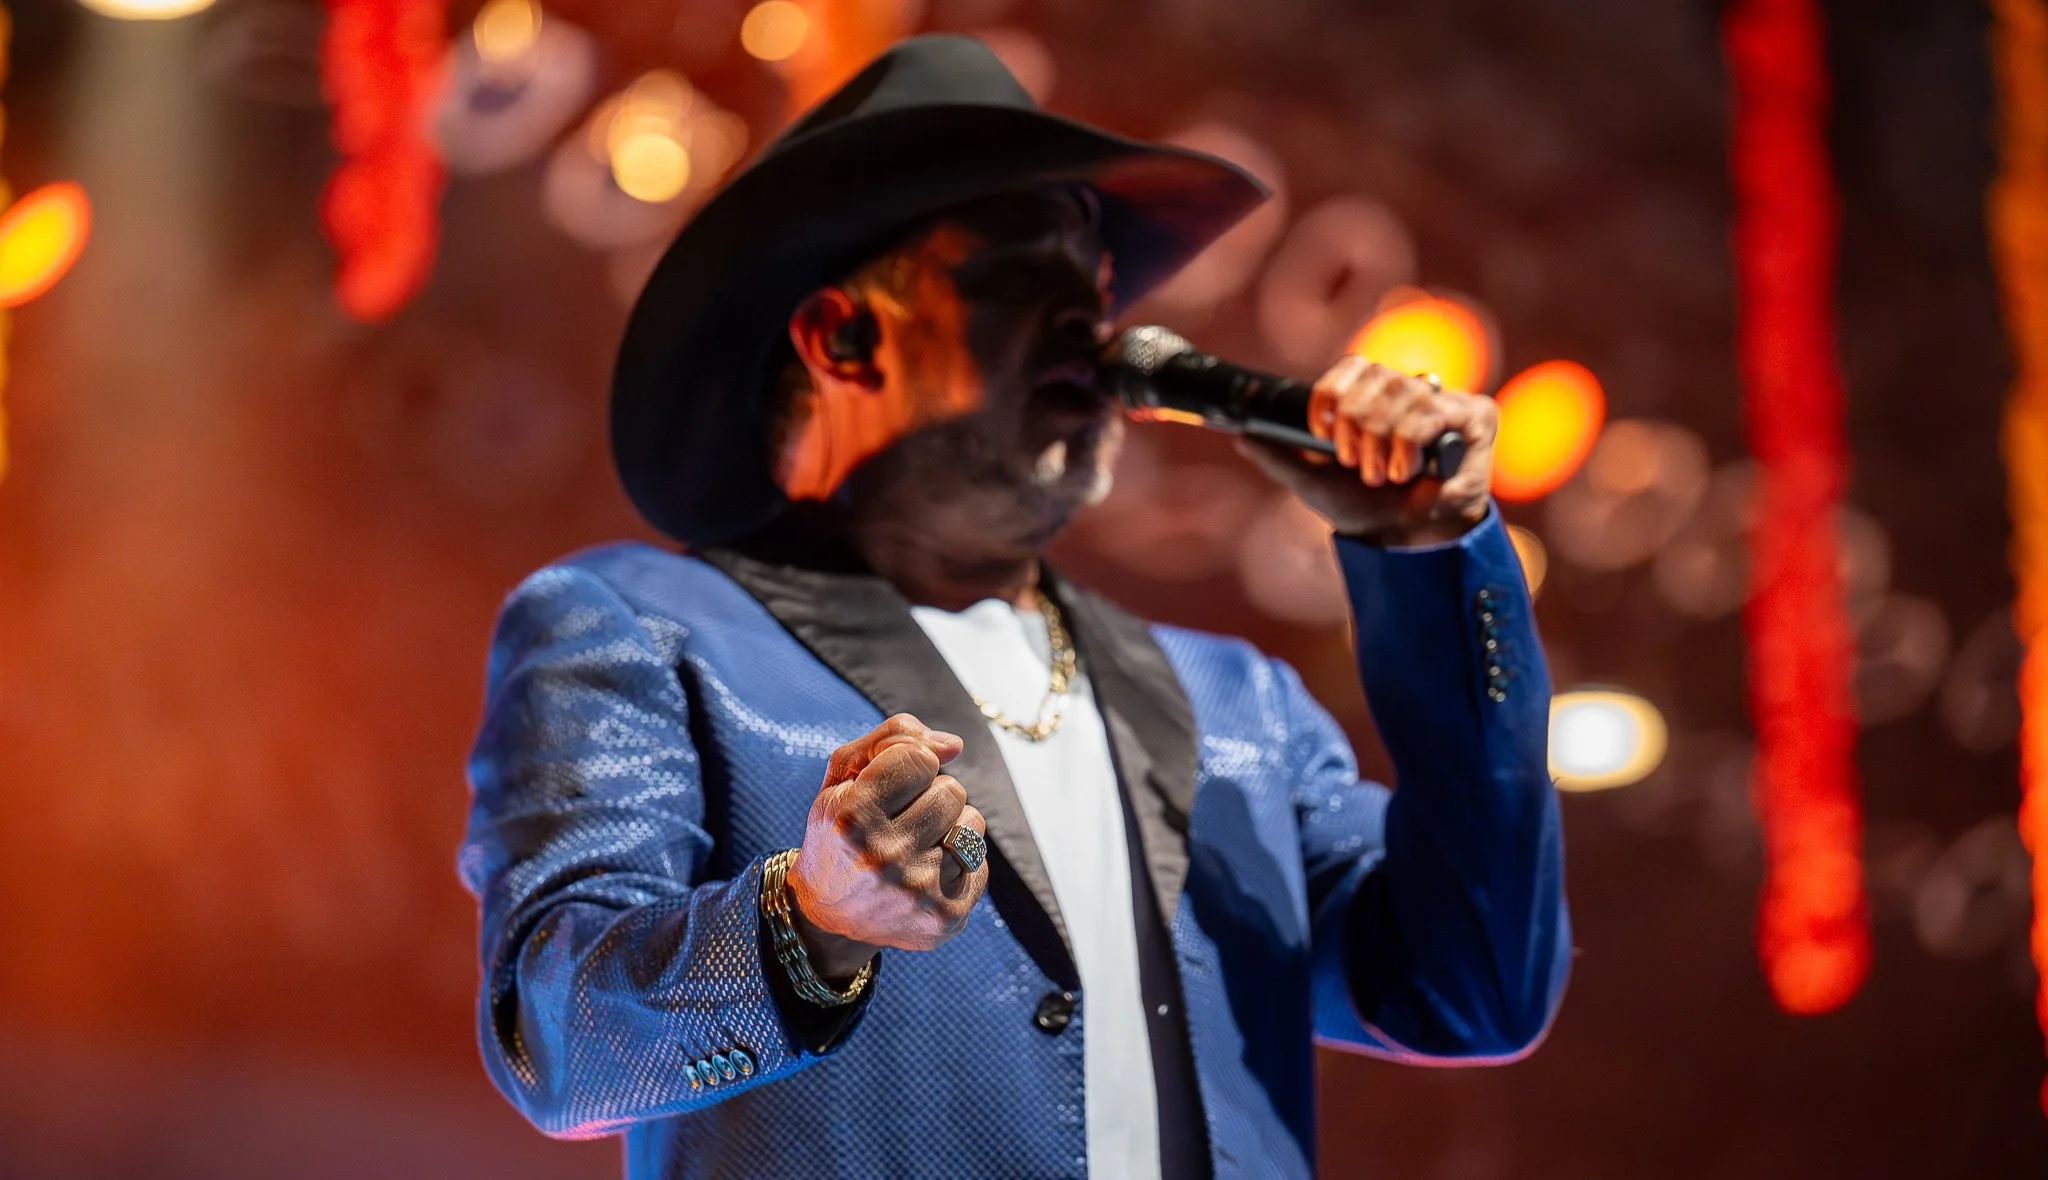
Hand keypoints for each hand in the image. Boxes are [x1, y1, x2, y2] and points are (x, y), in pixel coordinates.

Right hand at [786, 713, 988, 980]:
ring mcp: (918, 892)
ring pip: (972, 822)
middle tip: (899, 821)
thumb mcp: (843, 776)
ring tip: (914, 846)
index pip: (920, 758)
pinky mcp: (946, 918)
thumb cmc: (841, 832)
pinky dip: (958, 861)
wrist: (829, 916)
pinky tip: (926, 875)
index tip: (888, 786)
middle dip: (929, 796)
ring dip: (949, 826)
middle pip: (952, 789)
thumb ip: (892, 739)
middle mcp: (884, 858)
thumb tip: (954, 745)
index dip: (908, 765)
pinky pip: (981, 861)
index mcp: (852, 818)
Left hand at [1237, 357, 1496, 545]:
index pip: (1352, 367)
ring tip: (1385, 475)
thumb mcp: (1312, 483)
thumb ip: (1278, 456)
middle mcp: (1409, 392)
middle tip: (1358, 465)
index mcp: (1373, 397)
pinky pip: (1432, 410)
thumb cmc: (1364, 509)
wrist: (1405, 542)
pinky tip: (1407, 470)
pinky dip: (1410, 442)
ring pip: (1402, 392)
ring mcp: (1443, 401)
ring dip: (1382, 440)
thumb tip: (1239, 434)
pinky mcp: (1475, 415)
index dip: (1332, 393)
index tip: (1320, 430)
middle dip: (1356, 427)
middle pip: (1375, 378)